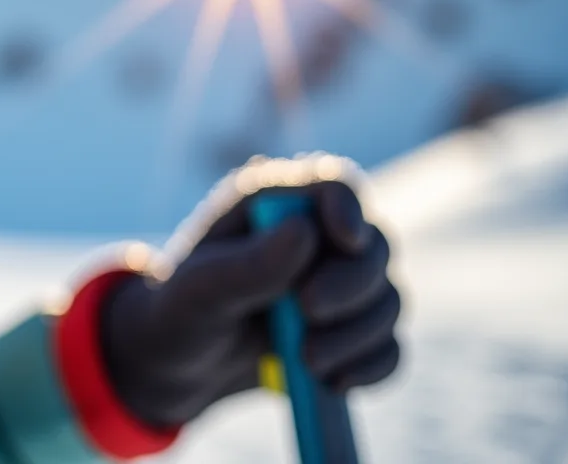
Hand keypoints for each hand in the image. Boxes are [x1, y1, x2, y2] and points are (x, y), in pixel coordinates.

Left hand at [100, 179, 401, 427]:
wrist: (179, 365)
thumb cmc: (181, 312)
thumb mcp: (198, 291)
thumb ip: (246, 265)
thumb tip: (305, 231)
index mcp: (274, 205)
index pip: (333, 185)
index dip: (349, 208)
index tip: (346, 240)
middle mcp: (315, 236)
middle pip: (374, 245)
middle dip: (351, 285)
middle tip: (309, 312)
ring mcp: (339, 283)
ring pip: (387, 298)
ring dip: (357, 335)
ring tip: (306, 362)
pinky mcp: (350, 330)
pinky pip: (388, 345)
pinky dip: (371, 366)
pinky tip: (335, 382)